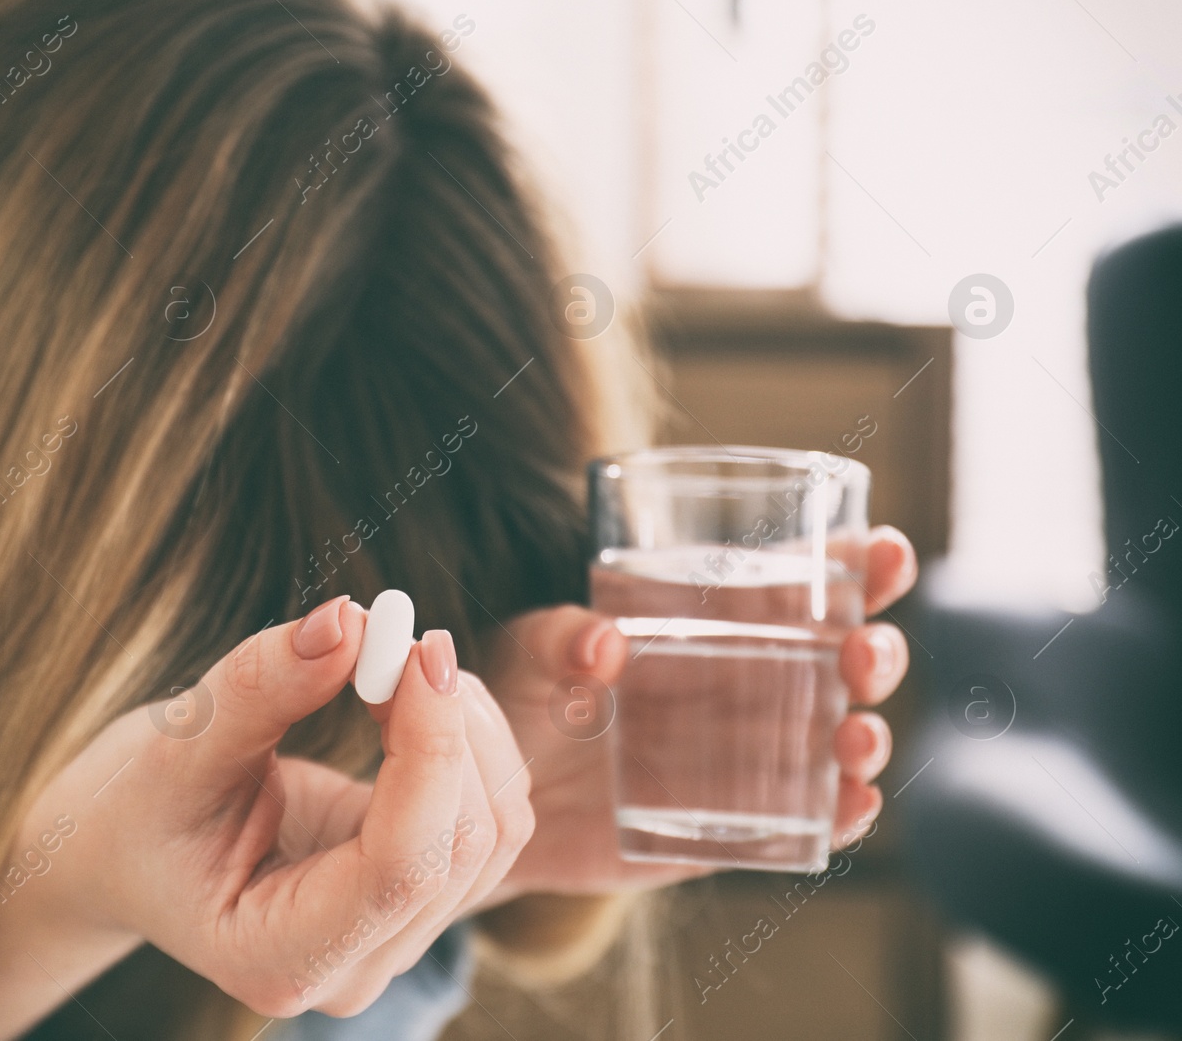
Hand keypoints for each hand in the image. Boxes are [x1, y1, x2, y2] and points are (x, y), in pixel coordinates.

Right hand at [0, 597, 533, 1039]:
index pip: (403, 867)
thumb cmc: (131, 809)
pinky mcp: (412, 892)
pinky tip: (415, 692)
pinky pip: (485, 817)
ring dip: (470, 729)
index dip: (430, 749)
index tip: (415, 648)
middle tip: (400, 631)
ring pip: (494, 831)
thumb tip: (350, 621)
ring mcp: (390, 937)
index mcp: (282, 958)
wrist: (120, 847)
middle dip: (451, 725)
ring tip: (404, 656)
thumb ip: (261, 687)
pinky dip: (467, 742)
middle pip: (464, 846)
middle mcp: (352, 967)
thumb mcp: (174, 748)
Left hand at [478, 526, 918, 901]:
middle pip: (842, 662)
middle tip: (865, 653)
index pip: (799, 584)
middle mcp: (742, 686)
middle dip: (876, 652)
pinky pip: (805, 822)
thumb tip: (604, 647)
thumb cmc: (517, 699)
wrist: (490, 798)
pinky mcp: (732, 826)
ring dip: (867, 737)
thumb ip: (558, 637)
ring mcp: (745, 758)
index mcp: (708, 624)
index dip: (857, 563)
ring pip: (838, 743)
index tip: (886, 550)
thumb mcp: (526, 649)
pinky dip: (841, 816)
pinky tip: (850, 806)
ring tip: (855, 736)